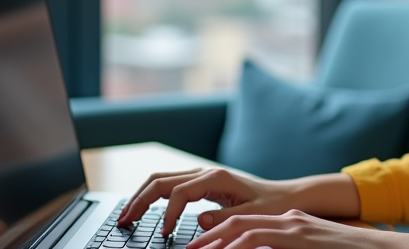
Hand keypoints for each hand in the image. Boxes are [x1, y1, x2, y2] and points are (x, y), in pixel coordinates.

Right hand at [117, 167, 297, 236]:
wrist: (285, 196)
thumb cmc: (271, 206)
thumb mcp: (251, 216)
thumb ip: (224, 218)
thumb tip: (197, 221)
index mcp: (215, 178)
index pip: (178, 193)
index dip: (166, 215)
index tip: (163, 234)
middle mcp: (205, 173)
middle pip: (160, 180)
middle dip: (139, 200)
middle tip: (123, 222)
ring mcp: (202, 176)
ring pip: (161, 179)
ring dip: (141, 196)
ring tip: (126, 216)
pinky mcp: (202, 183)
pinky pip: (170, 184)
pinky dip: (153, 196)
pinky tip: (145, 210)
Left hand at [190, 210, 401, 248]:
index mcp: (290, 225)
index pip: (246, 225)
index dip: (219, 237)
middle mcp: (289, 221)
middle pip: (238, 223)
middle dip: (210, 237)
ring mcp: (295, 227)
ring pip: (245, 228)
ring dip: (218, 242)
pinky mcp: (301, 236)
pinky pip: (261, 237)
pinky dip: (239, 245)